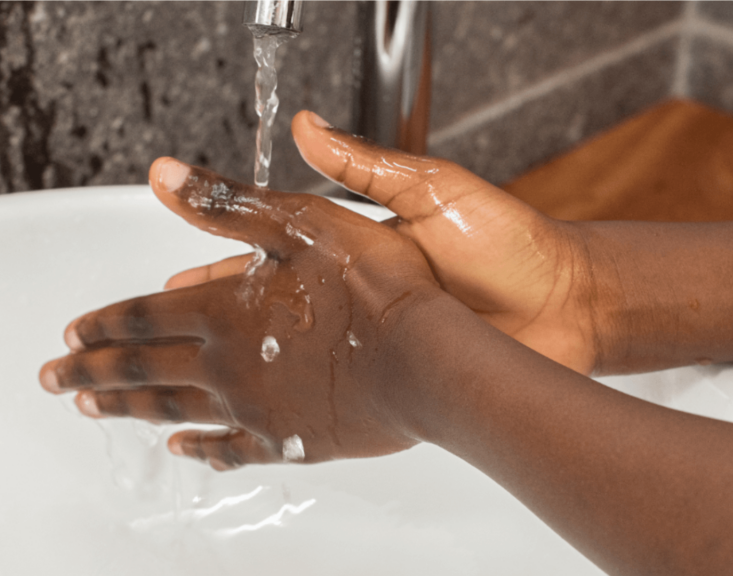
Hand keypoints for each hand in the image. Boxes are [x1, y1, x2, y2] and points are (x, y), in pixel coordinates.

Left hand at [40, 157, 443, 469]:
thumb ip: (223, 204)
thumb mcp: (296, 222)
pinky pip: (228, 449)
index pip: (143, 316)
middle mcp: (225, 362)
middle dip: (90, 371)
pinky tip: (181, 448)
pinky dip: (199, 449)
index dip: (103, 323)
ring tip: (91, 410)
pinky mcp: (285, 438)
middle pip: (140, 368)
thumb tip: (163, 174)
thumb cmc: (370, 287)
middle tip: (52, 379)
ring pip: (171, 407)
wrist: (424, 360)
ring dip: (126, 408)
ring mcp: (252, 408)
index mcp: (223, 308)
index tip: (71, 333)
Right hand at [169, 111, 598, 374]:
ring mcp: (371, 340)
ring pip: (289, 355)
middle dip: (213, 316)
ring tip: (188, 373)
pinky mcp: (395, 378)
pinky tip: (259, 414)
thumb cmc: (510, 244)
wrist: (568, 305)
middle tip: (164, 325)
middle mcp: (355, 297)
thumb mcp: (433, 189)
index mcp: (358, 248)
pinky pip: (332, 392)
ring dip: (240, 361)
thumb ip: (366, 165)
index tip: (178, 264)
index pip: (273, 251)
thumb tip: (306, 126)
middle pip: (267, 308)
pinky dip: (294, 400)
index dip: (224, 260)